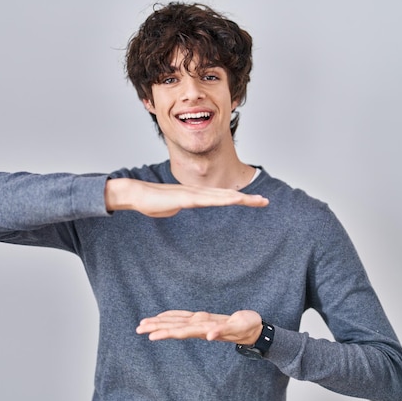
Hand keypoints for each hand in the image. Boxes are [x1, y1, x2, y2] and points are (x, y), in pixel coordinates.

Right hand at [105, 178, 268, 217]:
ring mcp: (193, 194)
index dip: (238, 198)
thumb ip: (178, 206)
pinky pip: (209, 200)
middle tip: (266, 202)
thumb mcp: (170, 208)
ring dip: (241, 198)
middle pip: (227, 195)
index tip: (253, 202)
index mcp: (196, 195)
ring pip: (222, 196)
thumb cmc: (150, 202)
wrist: (136, 194)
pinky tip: (235, 201)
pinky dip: (224, 200)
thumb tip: (179, 206)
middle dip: (247, 198)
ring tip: (258, 201)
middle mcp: (198, 192)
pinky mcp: (187, 198)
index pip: (222, 197)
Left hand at [136, 310, 262, 344]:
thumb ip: (223, 331)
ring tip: (144, 323)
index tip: (150, 335)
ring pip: (176, 322)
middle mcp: (199, 327)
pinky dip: (171, 315)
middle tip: (138, 328)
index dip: (166, 332)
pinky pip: (184, 316)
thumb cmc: (248, 327)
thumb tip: (209, 336)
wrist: (253, 329)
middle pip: (174, 327)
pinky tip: (163, 317)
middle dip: (156, 327)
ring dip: (160, 322)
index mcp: (205, 328)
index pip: (181, 331)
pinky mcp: (203, 319)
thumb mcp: (238, 327)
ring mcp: (200, 323)